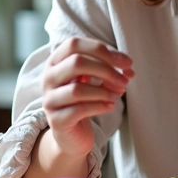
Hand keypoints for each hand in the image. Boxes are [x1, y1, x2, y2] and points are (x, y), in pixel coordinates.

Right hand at [42, 37, 133, 158]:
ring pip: (77, 89)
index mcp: (56, 61)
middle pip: (76, 62)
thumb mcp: (94, 79)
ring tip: (118, 94)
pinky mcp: (56, 121)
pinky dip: (99, 106)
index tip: (126, 62)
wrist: (72, 133)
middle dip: (106, 70)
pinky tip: (110, 106)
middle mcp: (48, 78)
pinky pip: (79, 110)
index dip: (102, 50)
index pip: (74, 44)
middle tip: (124, 80)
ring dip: (104, 90)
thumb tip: (128, 68)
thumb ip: (109, 69)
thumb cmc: (85, 99)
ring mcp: (50, 100)